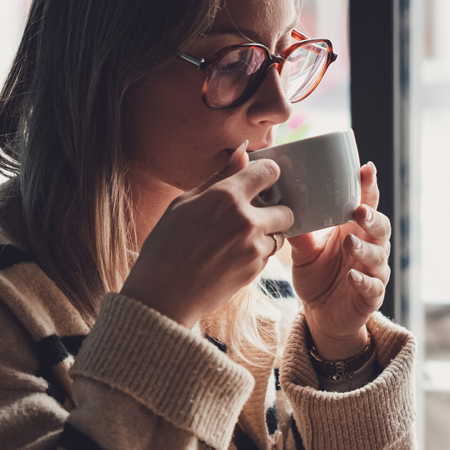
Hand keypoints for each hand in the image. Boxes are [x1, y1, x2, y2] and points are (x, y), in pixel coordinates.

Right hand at [122, 144, 293, 327]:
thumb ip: (218, 178)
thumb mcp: (183, 203)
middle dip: (274, 211)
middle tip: (254, 216)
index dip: (267, 174)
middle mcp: (246, 220)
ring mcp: (254, 247)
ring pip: (280, 235)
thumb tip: (242, 155)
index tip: (262, 181)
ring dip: (267, 235)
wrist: (163, 295)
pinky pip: (269, 255)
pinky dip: (258, 253)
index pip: (268, 171)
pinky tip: (232, 257)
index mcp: (225, 196)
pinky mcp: (256, 270)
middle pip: (285, 208)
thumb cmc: (166, 246)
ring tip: (238, 240)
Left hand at [289, 161, 389, 359]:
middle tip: (359, 210)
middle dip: (372, 217)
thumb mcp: (304, 252)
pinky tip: (353, 276)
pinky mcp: (372, 295)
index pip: (366, 202)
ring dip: (365, 248)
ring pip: (379, 255)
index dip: (368, 186)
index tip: (366, 168)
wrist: (321, 314)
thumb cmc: (317, 275)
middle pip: (380, 226)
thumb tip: (282, 207)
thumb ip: (300, 232)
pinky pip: (373, 287)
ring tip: (349, 242)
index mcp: (354, 229)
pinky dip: (364, 281)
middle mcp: (369, 246)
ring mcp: (373, 271)